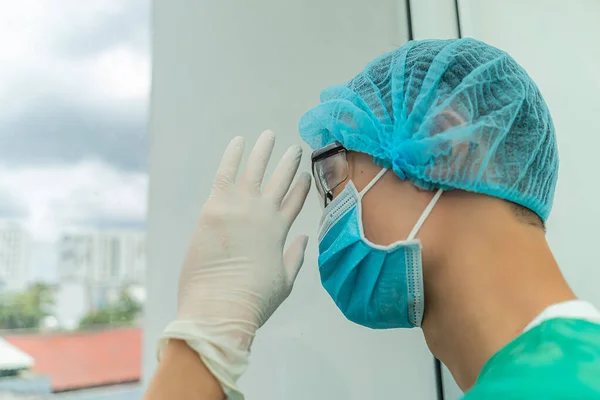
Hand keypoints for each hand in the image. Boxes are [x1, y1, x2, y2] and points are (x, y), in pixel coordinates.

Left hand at [159, 131, 310, 398]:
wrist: (220, 309)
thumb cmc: (252, 301)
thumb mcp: (284, 282)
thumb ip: (294, 257)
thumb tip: (303, 238)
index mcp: (280, 233)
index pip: (294, 203)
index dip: (301, 188)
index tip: (306, 175)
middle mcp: (264, 214)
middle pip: (280, 181)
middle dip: (289, 164)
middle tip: (295, 149)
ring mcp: (241, 208)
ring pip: (255, 170)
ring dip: (264, 152)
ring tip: (269, 135)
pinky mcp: (216, 207)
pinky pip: (226, 173)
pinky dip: (233, 156)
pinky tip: (239, 141)